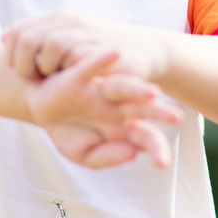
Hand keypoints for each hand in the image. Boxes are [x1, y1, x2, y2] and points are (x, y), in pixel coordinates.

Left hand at [3, 11, 169, 81]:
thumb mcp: (69, 40)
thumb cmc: (103, 53)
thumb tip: (4, 37)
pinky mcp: (102, 48)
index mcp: (57, 20)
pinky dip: (70, 71)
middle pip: (27, 39)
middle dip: (23, 65)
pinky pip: (76, 56)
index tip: (21, 72)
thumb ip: (38, 38)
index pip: (16, 32)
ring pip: (50, 46)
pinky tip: (73, 82)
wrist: (146, 51)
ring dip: (47, 68)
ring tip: (55, 80)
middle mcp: (69, 22)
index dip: (11, 55)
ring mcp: (86, 33)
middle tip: (34, 80)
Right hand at [27, 49, 181, 168]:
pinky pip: (89, 67)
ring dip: (136, 89)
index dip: (155, 148)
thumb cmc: (68, 130)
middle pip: (140, 109)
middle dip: (158, 112)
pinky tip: (115, 53)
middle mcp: (115, 106)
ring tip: (152, 92)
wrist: (41, 110)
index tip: (162, 163)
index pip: (145, 137)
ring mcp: (98, 91)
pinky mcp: (77, 78)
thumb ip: (106, 157)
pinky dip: (100, 60)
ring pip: (120, 88)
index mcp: (122, 126)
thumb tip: (132, 152)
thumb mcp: (83, 153)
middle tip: (176, 117)